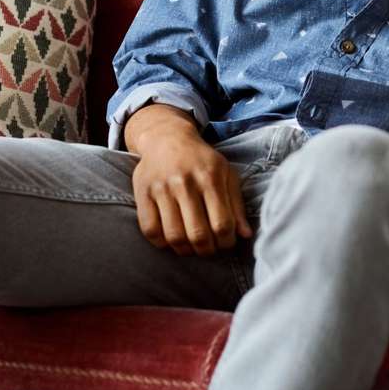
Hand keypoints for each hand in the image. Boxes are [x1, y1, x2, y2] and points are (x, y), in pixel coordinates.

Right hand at [124, 104, 251, 255]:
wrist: (167, 138)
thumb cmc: (202, 161)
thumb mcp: (226, 174)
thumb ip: (237, 205)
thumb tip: (246, 235)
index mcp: (210, 177)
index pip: (222, 224)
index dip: (226, 242)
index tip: (226, 243)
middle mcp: (185, 183)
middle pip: (198, 235)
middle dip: (207, 251)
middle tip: (208, 249)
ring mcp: (161, 188)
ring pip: (174, 236)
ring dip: (185, 251)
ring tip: (191, 248)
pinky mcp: (142, 193)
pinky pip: (150, 230)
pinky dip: (161, 243)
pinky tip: (171, 239)